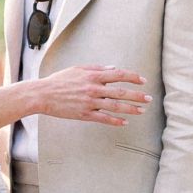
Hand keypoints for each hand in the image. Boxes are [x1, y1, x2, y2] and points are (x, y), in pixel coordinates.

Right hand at [33, 64, 148, 127]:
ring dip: (130, 109)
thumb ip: (97, 69)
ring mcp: (90, 103)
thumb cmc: (59, 81)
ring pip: (115, 106)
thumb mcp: (78, 69)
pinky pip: (103, 118)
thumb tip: (113, 69)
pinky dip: (115, 121)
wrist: (43, 95)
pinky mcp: (84, 114)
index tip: (142, 81)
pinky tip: (124, 122)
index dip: (132, 77)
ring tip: (141, 110)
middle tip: (148, 98)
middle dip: (136, 95)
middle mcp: (93, 89)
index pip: (118, 75)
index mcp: (93, 76)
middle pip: (120, 92)